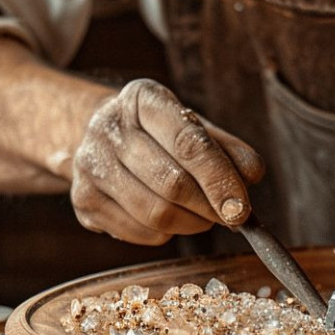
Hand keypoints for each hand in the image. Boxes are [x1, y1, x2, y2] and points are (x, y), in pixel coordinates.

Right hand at [71, 79, 264, 244]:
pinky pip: (139, 233)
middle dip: (209, 208)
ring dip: (191, 224)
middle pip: (172, 184)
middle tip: (229, 215)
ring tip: (202, 217)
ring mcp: (89, 165)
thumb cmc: (160, 134)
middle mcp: (108, 127)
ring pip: (155, 214)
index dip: (219, 180)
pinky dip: (165, 234)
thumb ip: (227, 149)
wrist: (101, 138)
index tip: (241, 210)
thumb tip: (252, 174)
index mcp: (142, 99)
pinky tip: (169, 219)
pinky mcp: (82, 201)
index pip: (188, 143)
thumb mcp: (195, 127)